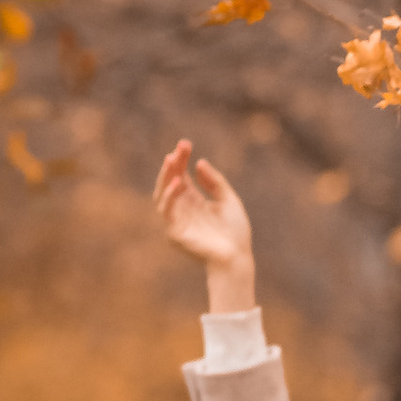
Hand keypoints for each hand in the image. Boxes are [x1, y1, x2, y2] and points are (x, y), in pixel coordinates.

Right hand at [154, 140, 255, 313]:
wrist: (237, 257)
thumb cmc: (235, 231)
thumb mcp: (228, 200)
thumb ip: (215, 182)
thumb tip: (200, 163)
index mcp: (194, 199)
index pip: (182, 175)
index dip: (181, 160)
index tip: (185, 144)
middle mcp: (183, 207)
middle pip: (171, 181)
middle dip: (173, 164)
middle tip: (179, 148)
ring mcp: (176, 220)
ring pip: (163, 194)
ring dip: (166, 177)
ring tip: (172, 160)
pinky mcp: (174, 232)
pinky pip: (167, 211)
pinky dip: (169, 197)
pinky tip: (177, 183)